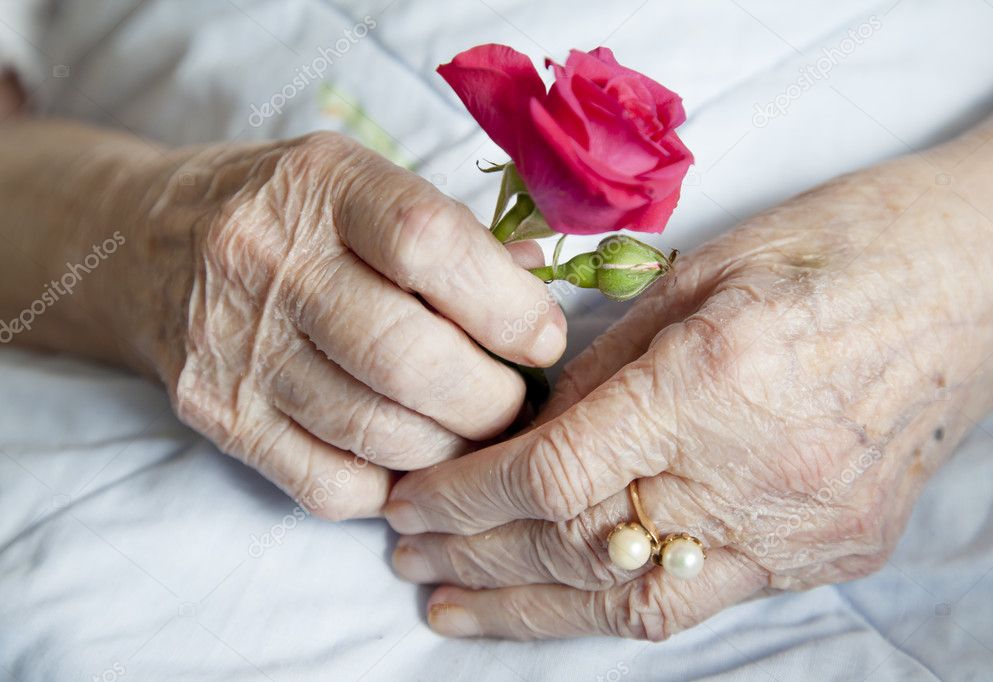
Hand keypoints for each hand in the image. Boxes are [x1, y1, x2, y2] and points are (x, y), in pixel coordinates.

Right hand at [0, 127, 565, 520]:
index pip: (429, 245)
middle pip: (408, 358)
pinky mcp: (217, 415)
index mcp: (323, 183)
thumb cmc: (288, 213)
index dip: (507, 306)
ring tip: (473, 432)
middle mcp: (267, 260)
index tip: (543, 339)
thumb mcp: (364, 184)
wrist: (148, 246)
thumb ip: (452, 234)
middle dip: (492, 400)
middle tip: (515, 402)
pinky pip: (330, 485)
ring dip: (452, 450)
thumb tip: (538, 288)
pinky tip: (409, 456)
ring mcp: (235, 345)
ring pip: (377, 432)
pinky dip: (392, 486)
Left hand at [385, 141, 992, 638]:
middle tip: (408, 561)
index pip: (552, 475)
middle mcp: (754, 473)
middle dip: (477, 560)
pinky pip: (702, 599)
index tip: (409, 504)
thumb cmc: (833, 245)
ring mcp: (801, 529)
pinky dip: (615, 604)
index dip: (464, 500)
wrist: (972, 277)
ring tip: (453, 614)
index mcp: (712, 381)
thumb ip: (604, 366)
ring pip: (635, 604)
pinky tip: (558, 604)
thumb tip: (526, 429)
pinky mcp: (831, 552)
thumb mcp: (696, 276)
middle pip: (579, 547)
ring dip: (530, 612)